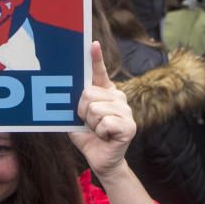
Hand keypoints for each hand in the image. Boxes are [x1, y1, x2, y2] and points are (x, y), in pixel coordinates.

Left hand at [69, 42, 135, 178]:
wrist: (100, 159)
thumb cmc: (88, 135)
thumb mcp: (79, 116)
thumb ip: (78, 101)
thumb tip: (74, 89)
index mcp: (106, 91)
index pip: (100, 72)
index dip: (96, 58)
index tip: (93, 44)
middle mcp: (118, 97)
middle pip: (88, 94)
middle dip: (83, 112)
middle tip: (90, 123)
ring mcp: (126, 110)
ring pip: (95, 109)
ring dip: (91, 124)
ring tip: (98, 130)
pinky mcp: (129, 126)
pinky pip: (104, 123)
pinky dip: (100, 133)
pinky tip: (106, 137)